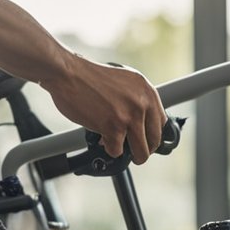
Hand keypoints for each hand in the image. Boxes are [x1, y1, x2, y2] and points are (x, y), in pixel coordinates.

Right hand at [38, 55, 166, 164]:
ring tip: (120, 149)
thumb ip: (135, 100)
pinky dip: (109, 149)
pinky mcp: (113, 128)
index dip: (152, 135)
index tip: (145, 140)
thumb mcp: (124, 82)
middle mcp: (142, 103)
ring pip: (140, 151)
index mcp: (146, 90)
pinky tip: (101, 139)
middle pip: (154, 140)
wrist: (68, 74)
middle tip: (134, 152)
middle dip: (144, 150)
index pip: (161, 123)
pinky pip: (117, 151)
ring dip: (130, 156)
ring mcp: (129, 116)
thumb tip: (140, 124)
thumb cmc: (89, 77)